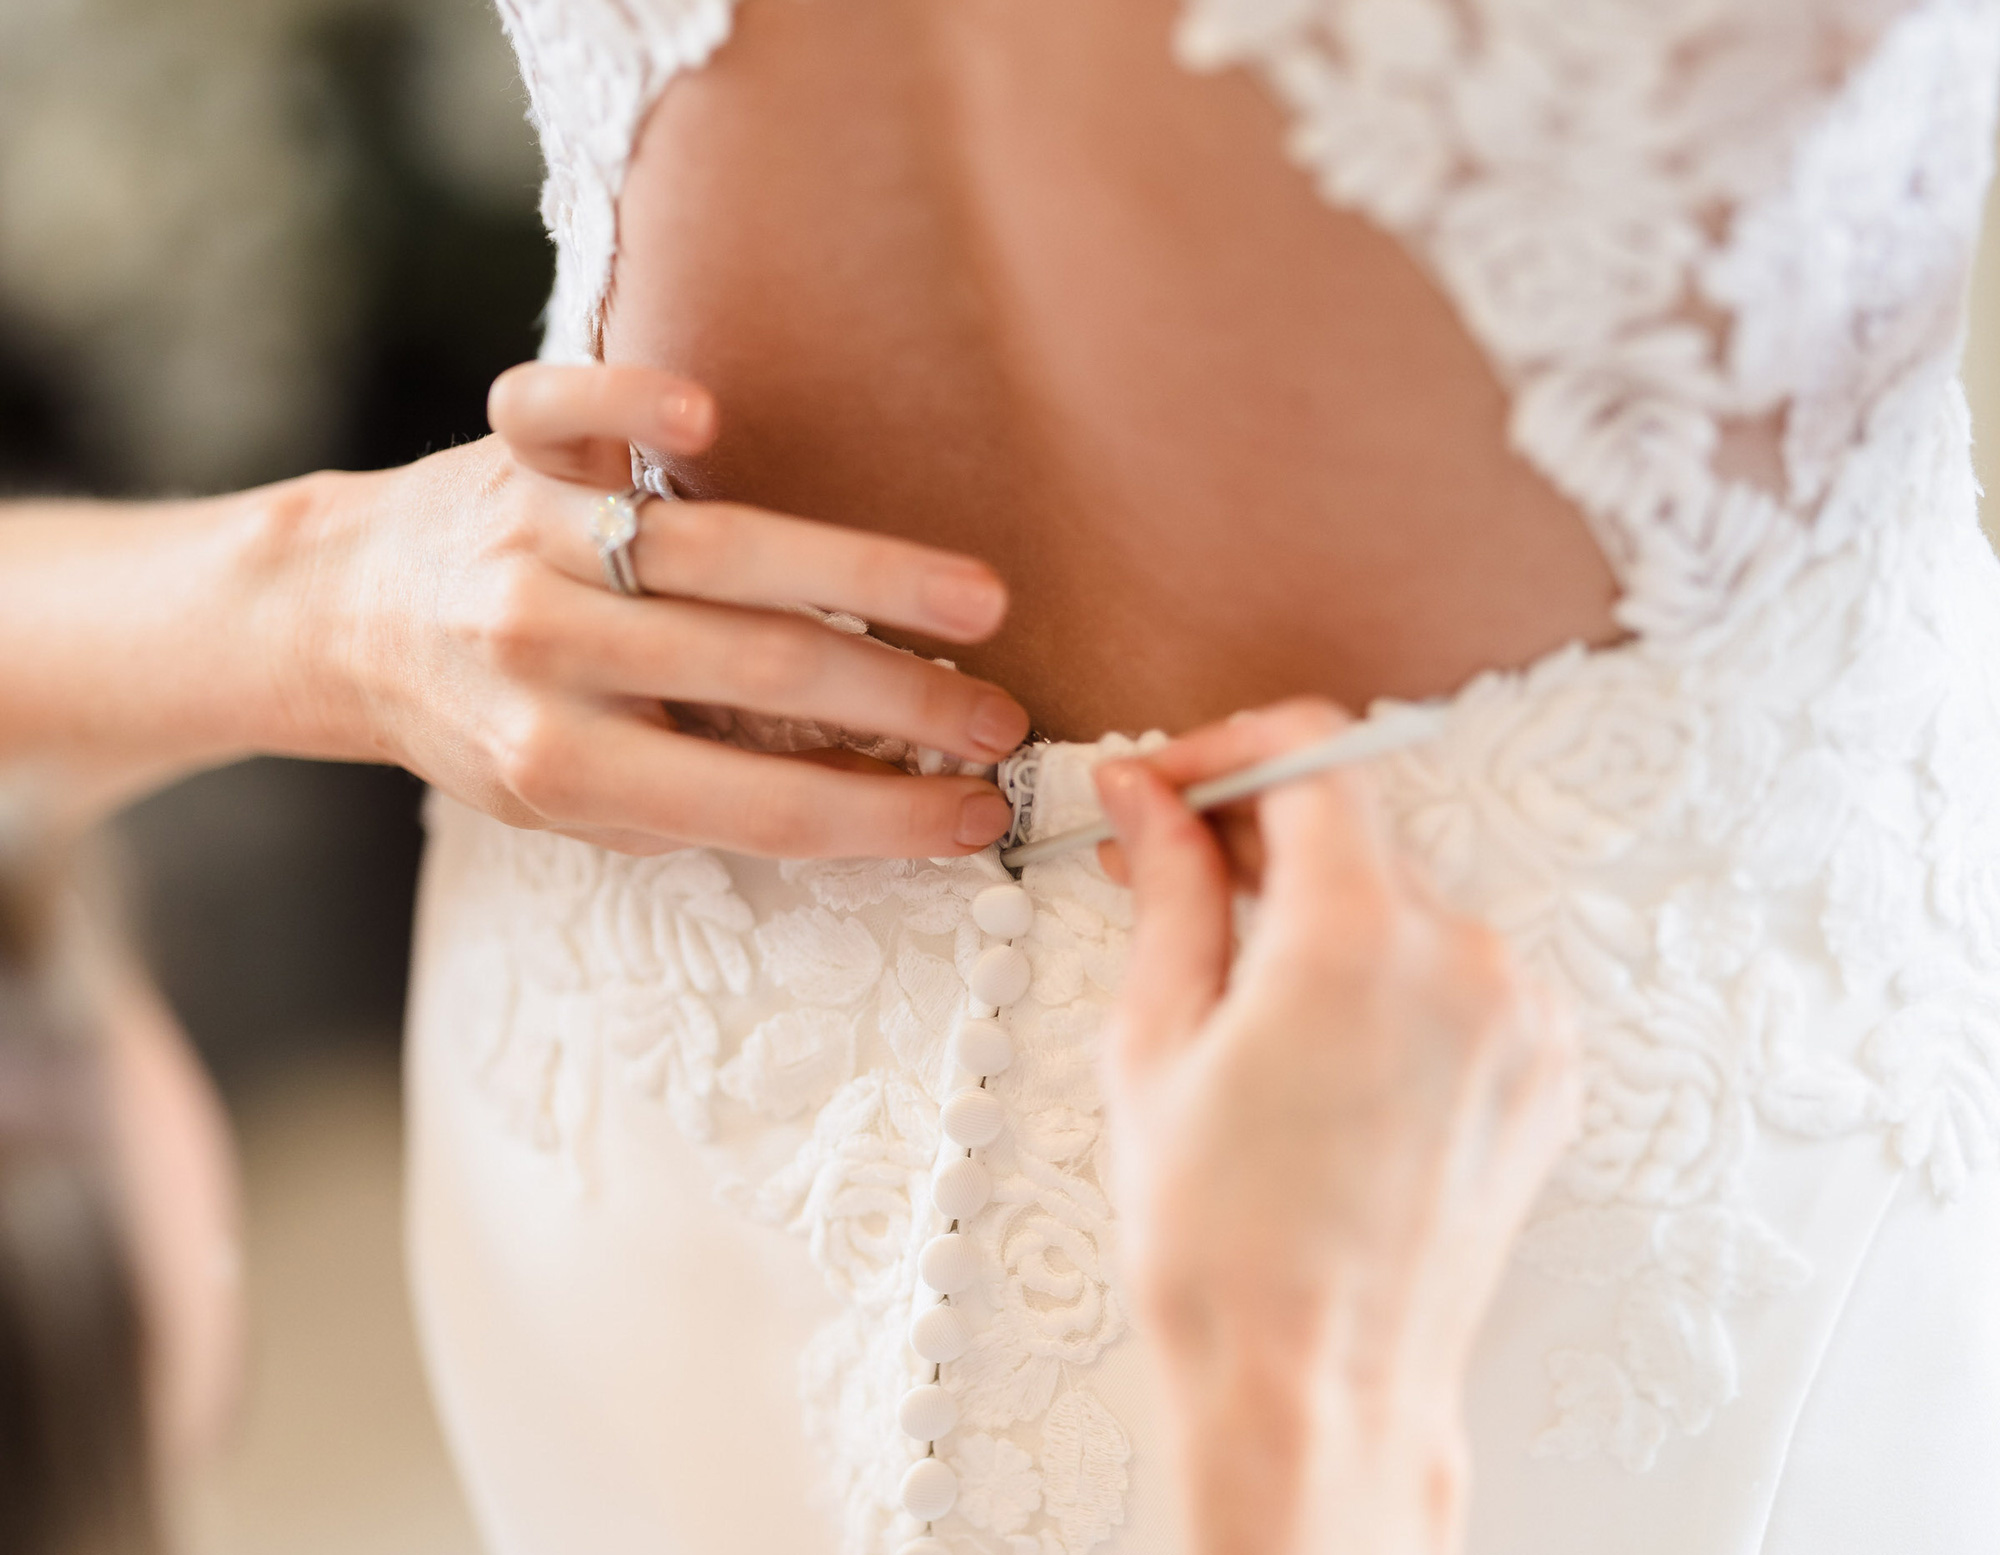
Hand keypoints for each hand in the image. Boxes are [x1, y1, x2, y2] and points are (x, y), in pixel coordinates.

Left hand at [299, 363, 1030, 856]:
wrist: (345, 619)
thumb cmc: (484, 721)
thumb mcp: (571, 804)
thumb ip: (697, 801)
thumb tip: (870, 798)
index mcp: (561, 765)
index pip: (760, 805)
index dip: (885, 818)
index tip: (980, 813)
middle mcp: (544, 654)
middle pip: (760, 676)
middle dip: (905, 703)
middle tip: (1003, 718)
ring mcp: (528, 544)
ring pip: (710, 551)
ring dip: (858, 574)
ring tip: (975, 601)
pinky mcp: (513, 451)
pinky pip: (560, 412)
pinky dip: (625, 403)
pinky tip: (709, 415)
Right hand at [1094, 699, 1576, 1554]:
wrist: (1316, 1392)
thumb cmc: (1223, 1249)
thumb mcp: (1156, 1043)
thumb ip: (1168, 892)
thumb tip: (1152, 801)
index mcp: (1360, 939)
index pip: (1313, 754)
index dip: (1225, 750)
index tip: (1169, 781)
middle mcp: (1466, 961)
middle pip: (1358, 823)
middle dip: (1254, 830)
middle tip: (1162, 864)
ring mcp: (1520, 1019)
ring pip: (1405, 895)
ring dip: (1315, 899)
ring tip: (1227, 963)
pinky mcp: (1542, 1071)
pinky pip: (1454, 968)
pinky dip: (1381, 963)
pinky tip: (1307, 1023)